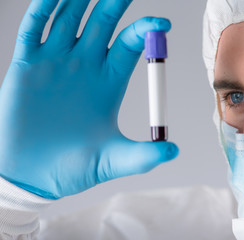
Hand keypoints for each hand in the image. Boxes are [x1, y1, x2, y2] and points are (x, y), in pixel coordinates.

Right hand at [0, 0, 177, 198]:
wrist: (32, 176)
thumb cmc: (73, 168)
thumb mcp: (113, 160)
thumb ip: (143, 155)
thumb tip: (174, 151)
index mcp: (109, 82)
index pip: (129, 44)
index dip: (146, 31)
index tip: (163, 25)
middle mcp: (84, 66)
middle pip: (102, 22)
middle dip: (115, 2)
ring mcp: (55, 62)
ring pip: (68, 18)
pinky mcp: (26, 65)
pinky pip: (34, 29)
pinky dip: (43, 9)